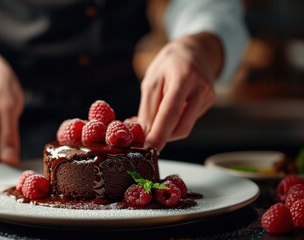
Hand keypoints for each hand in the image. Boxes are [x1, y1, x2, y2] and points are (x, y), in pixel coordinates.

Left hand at [138, 32, 222, 151]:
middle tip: (145, 139)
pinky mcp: (210, 103)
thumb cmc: (169, 64)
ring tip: (154, 121)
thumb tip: (144, 133)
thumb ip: (148, 108)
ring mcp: (208, 97)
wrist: (195, 51)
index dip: (158, 135)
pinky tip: (168, 113)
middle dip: (162, 137)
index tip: (147, 149)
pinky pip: (189, 120)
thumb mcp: (151, 80)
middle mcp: (200, 89)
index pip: (170, 113)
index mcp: (183, 78)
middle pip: (181, 127)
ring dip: (167, 131)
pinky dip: (175, 123)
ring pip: (185, 127)